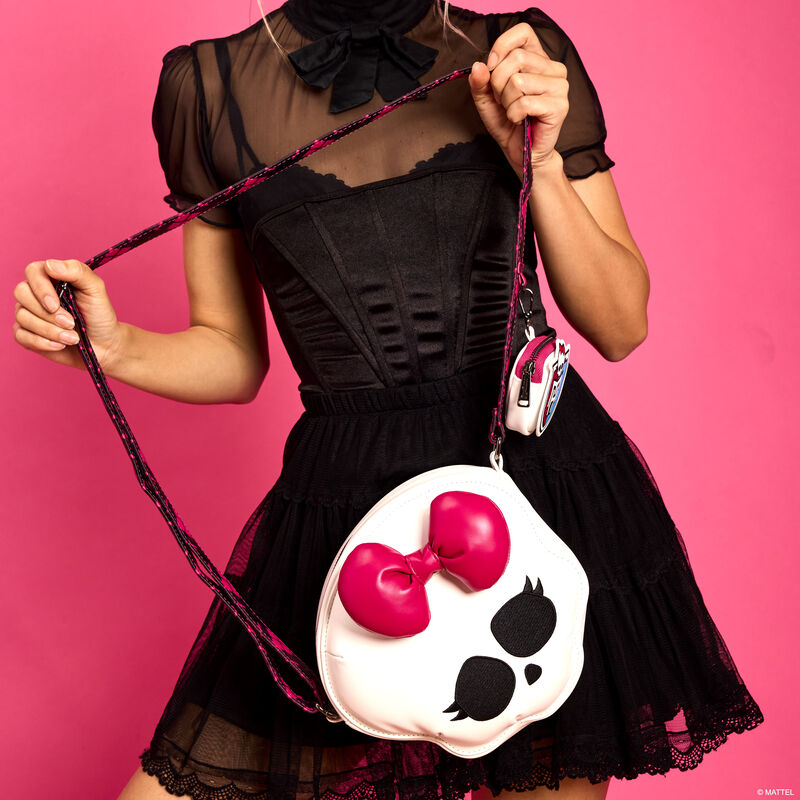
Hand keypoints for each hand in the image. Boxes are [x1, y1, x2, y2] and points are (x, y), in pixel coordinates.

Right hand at [13, 259, 124, 370]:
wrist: (104, 344)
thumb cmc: (99, 315)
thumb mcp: (95, 289)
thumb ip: (77, 271)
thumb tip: (50, 265)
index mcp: (50, 277)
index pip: (32, 271)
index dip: (41, 288)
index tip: (56, 304)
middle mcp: (35, 293)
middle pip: (21, 293)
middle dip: (48, 313)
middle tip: (71, 323)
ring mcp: (28, 313)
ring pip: (22, 317)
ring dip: (50, 330)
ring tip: (72, 337)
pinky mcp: (26, 334)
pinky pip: (21, 336)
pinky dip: (43, 343)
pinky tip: (61, 345)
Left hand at [468, 21, 568, 175]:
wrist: (522, 153)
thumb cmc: (508, 124)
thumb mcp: (487, 100)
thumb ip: (480, 82)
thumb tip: (478, 66)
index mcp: (538, 59)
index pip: (523, 32)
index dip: (501, 47)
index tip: (491, 68)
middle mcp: (553, 68)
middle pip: (516, 58)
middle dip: (498, 84)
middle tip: (504, 101)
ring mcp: (560, 86)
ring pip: (518, 81)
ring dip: (507, 102)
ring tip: (513, 112)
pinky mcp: (560, 106)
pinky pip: (524, 102)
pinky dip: (514, 114)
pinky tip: (520, 120)